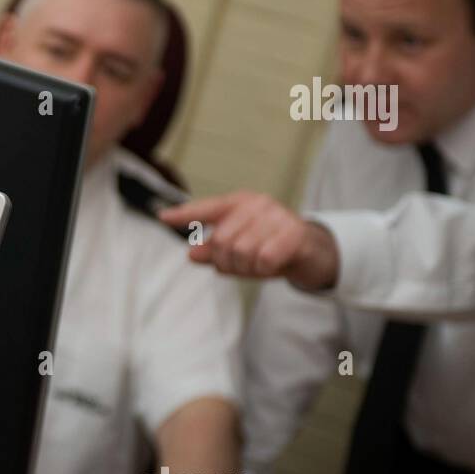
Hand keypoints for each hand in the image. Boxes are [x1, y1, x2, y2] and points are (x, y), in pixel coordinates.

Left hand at [158, 191, 339, 289]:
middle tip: (243, 265)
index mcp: (240, 203)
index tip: (162, 217)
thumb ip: (214, 251)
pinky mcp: (293, 232)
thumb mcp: (239, 249)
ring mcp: (277, 216)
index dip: (184, 214)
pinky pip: (263, 259)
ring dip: (248, 268)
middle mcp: (257, 204)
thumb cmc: (270, 247)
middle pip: (221, 241)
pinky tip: (273, 265)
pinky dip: (264, 270)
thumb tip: (191, 255)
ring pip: (241, 252)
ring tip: (259, 264)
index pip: (207, 208)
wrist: (312, 252)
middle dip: (227, 262)